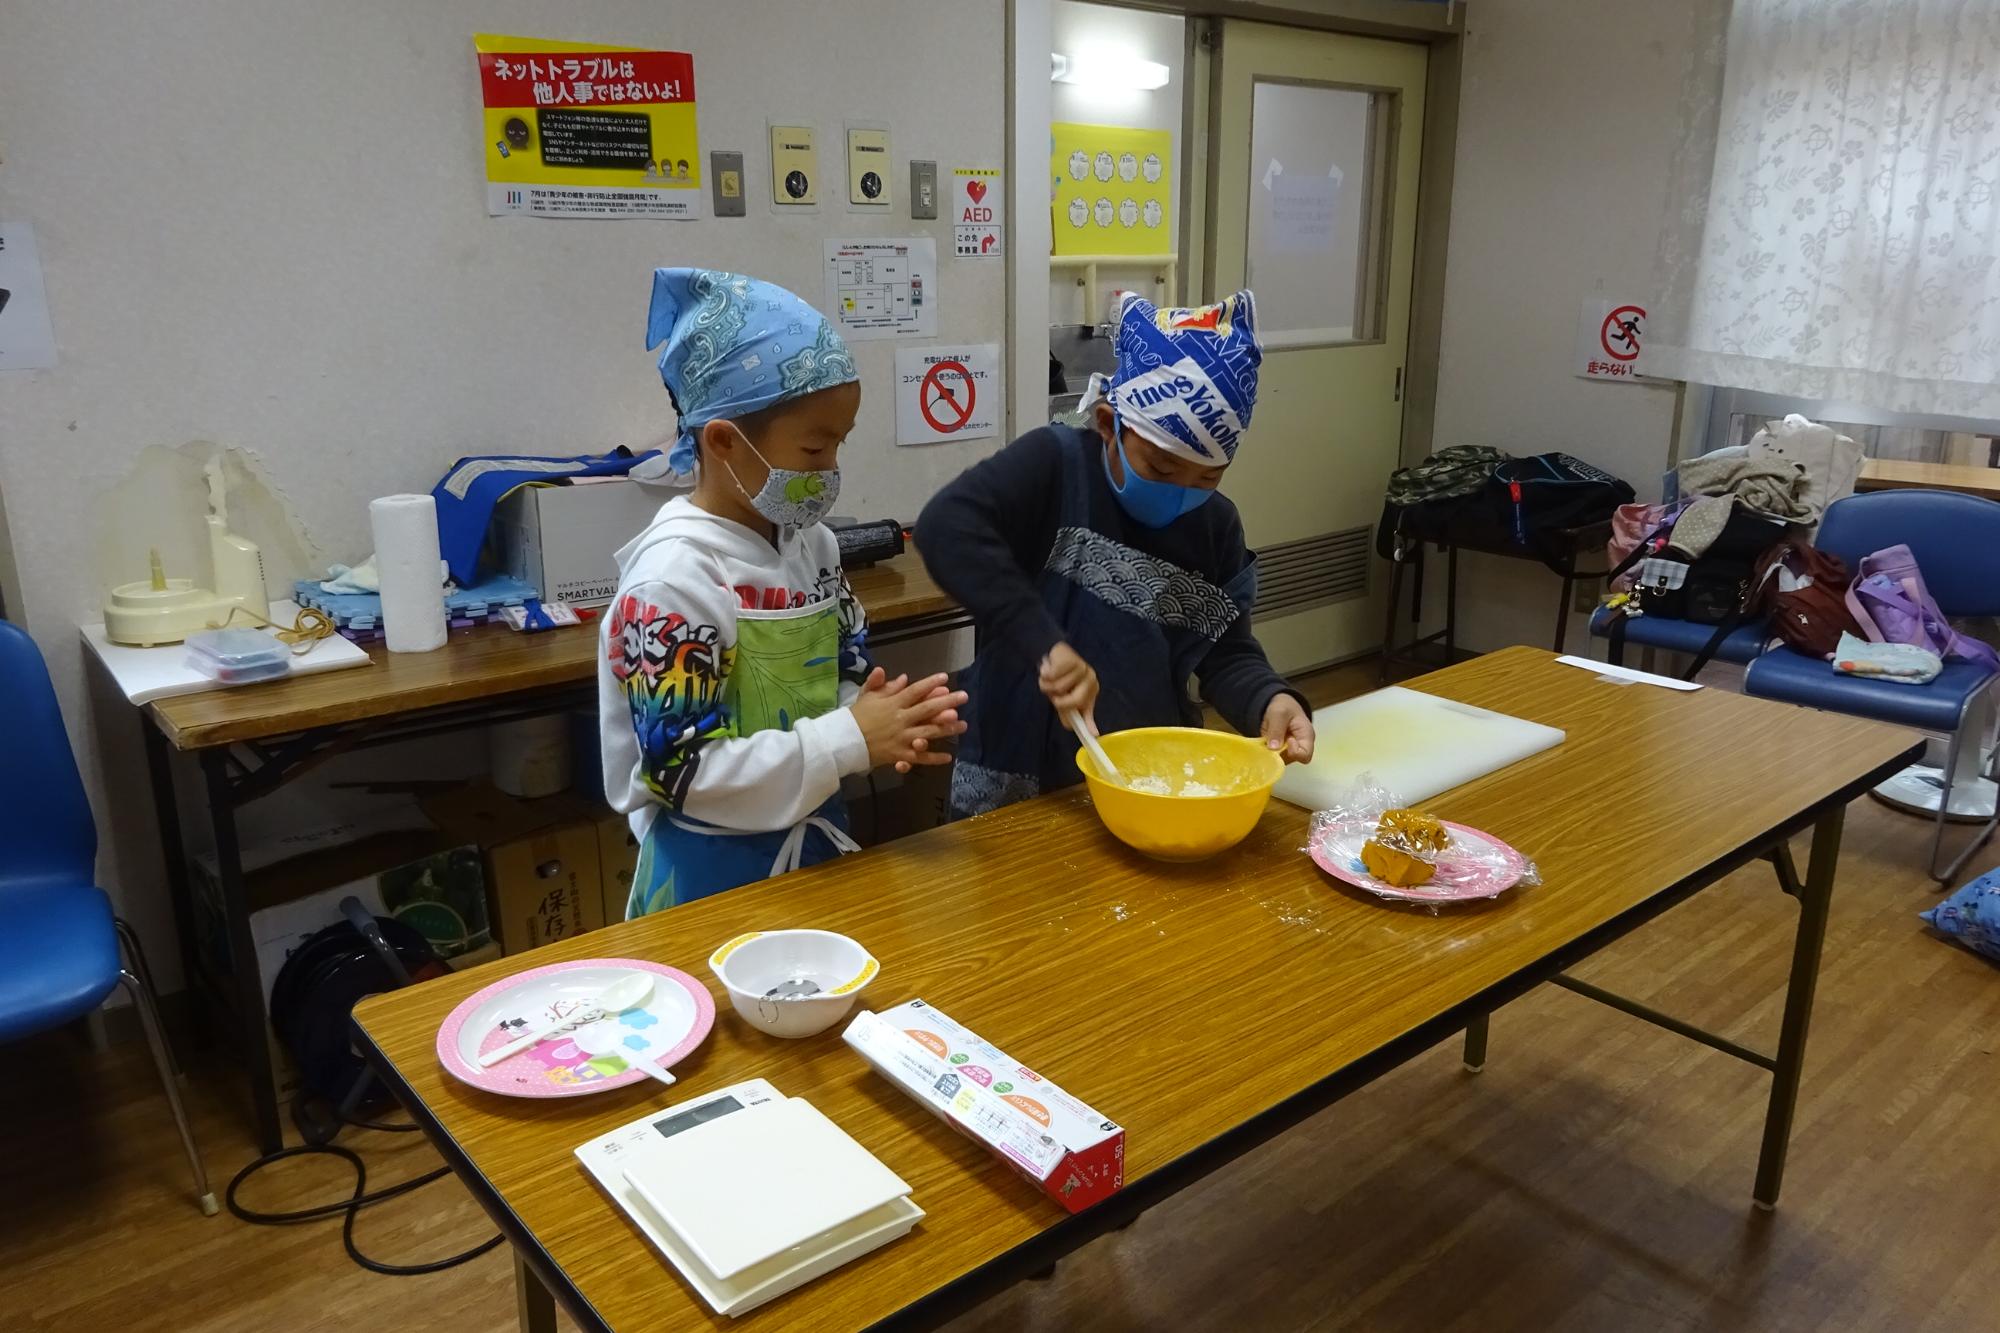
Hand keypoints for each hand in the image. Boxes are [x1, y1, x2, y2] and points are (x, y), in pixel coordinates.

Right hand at [852, 668, 966, 773]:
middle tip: (964, 697)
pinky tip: (948, 757)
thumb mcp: (866, 696)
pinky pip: (919, 758)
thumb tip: (902, 677)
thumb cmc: (857, 716)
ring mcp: (901, 738)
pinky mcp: (899, 755)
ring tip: (963, 725)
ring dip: (947, 729)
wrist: (844, 741)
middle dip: (947, 702)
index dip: (930, 684)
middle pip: (927, 709)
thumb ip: (882, 684)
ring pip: (928, 733)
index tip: (945, 678)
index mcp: (893, 703)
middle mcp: (900, 719)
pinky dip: (933, 758)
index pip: (914, 691)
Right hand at [1039, 642, 1099, 731]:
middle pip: (1077, 700)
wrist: (1052, 653)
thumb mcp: (1063, 696)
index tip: (1094, 734)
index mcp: (1090, 690)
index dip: (1089, 722)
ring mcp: (1082, 668)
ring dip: (1047, 685)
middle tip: (1053, 696)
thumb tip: (1070, 727)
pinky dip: (1044, 674)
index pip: (1088, 709)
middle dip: (1060, 701)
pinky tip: (1047, 669)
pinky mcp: (1070, 659)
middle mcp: (1090, 679)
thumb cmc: (1059, 677)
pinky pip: (1052, 675)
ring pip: (1059, 687)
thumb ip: (1068, 712)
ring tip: (1049, 678)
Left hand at [1261, 694, 1313, 763]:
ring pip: (1280, 761)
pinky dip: (1265, 753)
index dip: (1295, 752)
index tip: (1286, 740)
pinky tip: (1261, 745)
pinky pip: (1272, 758)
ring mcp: (1288, 750)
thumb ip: (1277, 729)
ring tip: (1264, 741)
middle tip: (1269, 742)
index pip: (1305, 755)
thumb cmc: (1284, 706)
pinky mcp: (1278, 751)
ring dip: (1270, 754)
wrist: (1277, 705)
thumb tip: (1273, 748)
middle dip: (1279, 754)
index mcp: (1306, 736)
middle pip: (1292, 760)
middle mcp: (1299, 747)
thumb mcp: (1279, 713)